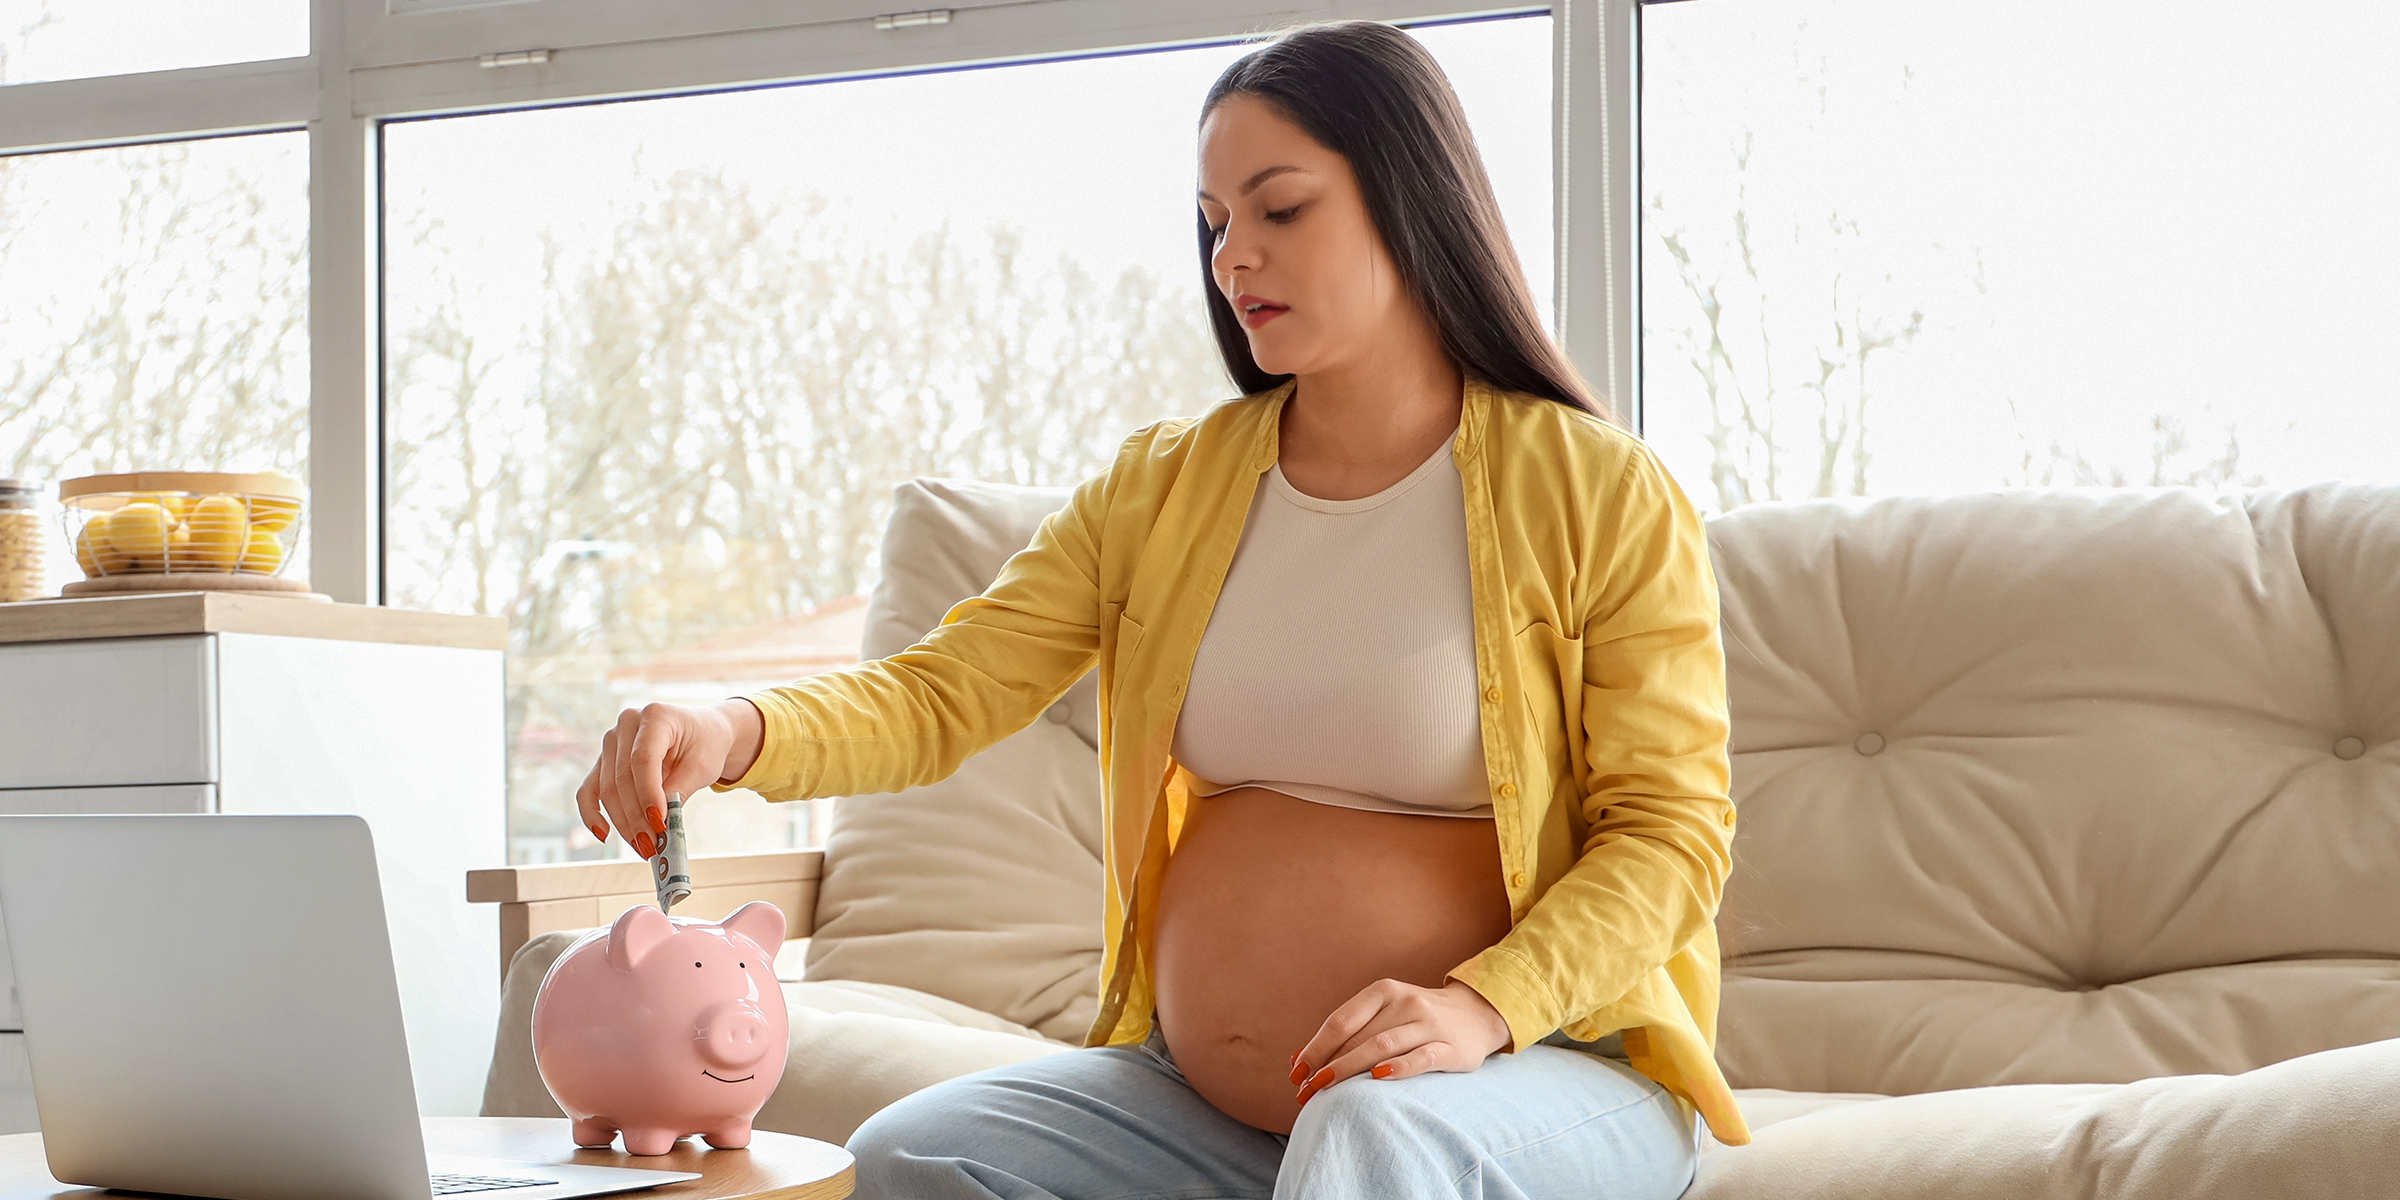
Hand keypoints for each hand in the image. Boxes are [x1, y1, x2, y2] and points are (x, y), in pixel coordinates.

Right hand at [576, 698, 763, 857]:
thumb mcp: (702, 765)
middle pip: (622, 778)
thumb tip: (657, 823)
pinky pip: (590, 789)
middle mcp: (627, 724)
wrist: (704, 733)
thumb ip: (679, 790)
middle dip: (637, 817)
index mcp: (655, 716)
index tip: (660, 824)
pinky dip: (593, 813)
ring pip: (607, 789)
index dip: (648, 794)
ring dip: (623, 823)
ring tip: (643, 847)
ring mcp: (612, 742)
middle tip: (652, 846)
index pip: (643, 759)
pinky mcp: (605, 761)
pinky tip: (604, 833)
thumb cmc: (706, 744)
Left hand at [1288, 978, 1511, 1106]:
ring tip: (1327, 1090)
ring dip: (1350, 1070)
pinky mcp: (1451, 1047)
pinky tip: (1376, 1079)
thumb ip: (1347, 1033)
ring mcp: (1429, 1023)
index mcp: (1383, 991)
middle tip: (1306, 1092)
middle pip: (1358, 1037)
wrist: (1475, 1014)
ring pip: (1383, 1046)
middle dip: (1327, 1067)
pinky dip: (1398, 1068)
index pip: (1341, 1021)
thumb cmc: (1415, 1020)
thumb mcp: (1383, 1014)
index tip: (1296, 1073)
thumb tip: (1297, 1061)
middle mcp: (1406, 1002)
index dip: (1315, 1047)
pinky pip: (1421, 1058)